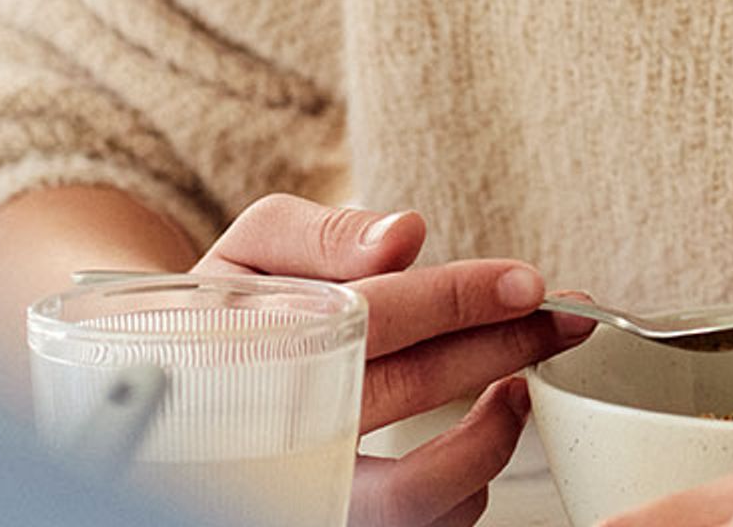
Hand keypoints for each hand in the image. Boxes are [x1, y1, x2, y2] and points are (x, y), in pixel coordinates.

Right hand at [191, 193, 595, 526]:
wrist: (169, 386)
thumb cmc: (227, 310)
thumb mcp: (254, 249)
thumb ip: (322, 234)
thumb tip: (405, 235)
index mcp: (260, 343)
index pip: (376, 316)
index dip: (460, 298)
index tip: (526, 283)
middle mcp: (277, 425)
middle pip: (411, 390)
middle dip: (503, 348)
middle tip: (564, 321)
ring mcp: (303, 487)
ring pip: (412, 493)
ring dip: (490, 436)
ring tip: (521, 387)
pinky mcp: (330, 516)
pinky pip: (415, 525)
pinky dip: (465, 488)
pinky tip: (481, 436)